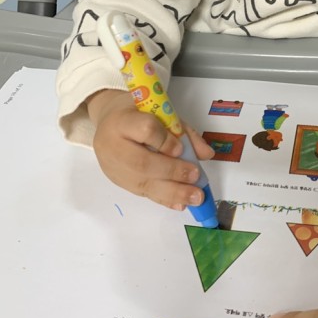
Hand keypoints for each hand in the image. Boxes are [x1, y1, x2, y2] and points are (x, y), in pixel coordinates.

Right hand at [87, 89, 214, 208]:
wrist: (109, 122)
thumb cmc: (138, 114)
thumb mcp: (161, 113)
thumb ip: (183, 132)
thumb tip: (207, 154)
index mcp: (123, 120)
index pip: (145, 130)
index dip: (165, 141)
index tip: (181, 149)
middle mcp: (112, 145)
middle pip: (142, 163)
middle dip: (172, 172)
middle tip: (195, 176)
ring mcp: (113, 166)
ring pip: (142, 183)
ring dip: (173, 192)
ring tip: (195, 197)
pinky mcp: (118, 182)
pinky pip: (142, 193)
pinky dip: (164, 199)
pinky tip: (180, 204)